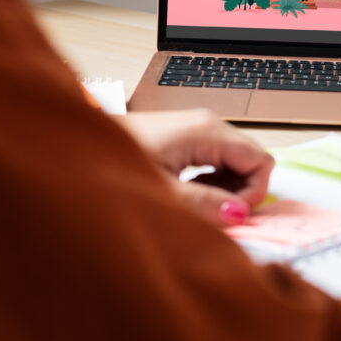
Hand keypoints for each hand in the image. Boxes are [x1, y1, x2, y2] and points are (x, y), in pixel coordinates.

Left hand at [114, 109, 273, 227]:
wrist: (79, 146)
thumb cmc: (115, 162)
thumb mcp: (163, 192)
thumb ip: (204, 204)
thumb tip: (239, 214)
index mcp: (206, 132)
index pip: (261, 161)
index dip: (254, 194)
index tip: (233, 216)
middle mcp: (207, 124)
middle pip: (250, 159)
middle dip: (241, 192)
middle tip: (216, 214)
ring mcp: (196, 128)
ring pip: (234, 161)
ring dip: (225, 189)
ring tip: (199, 205)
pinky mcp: (186, 136)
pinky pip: (216, 160)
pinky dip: (212, 181)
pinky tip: (189, 194)